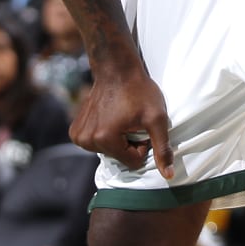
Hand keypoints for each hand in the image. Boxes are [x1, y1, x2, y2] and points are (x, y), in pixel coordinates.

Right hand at [70, 62, 172, 177]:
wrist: (116, 69)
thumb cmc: (139, 91)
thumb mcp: (156, 118)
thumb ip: (162, 148)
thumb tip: (169, 176)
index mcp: (105, 139)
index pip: (133, 161)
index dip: (143, 144)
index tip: (141, 125)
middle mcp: (87, 140)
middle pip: (119, 157)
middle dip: (129, 142)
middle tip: (131, 120)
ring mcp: (79, 136)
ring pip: (109, 152)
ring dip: (118, 139)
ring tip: (121, 117)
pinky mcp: (75, 131)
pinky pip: (97, 144)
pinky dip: (105, 135)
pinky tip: (109, 118)